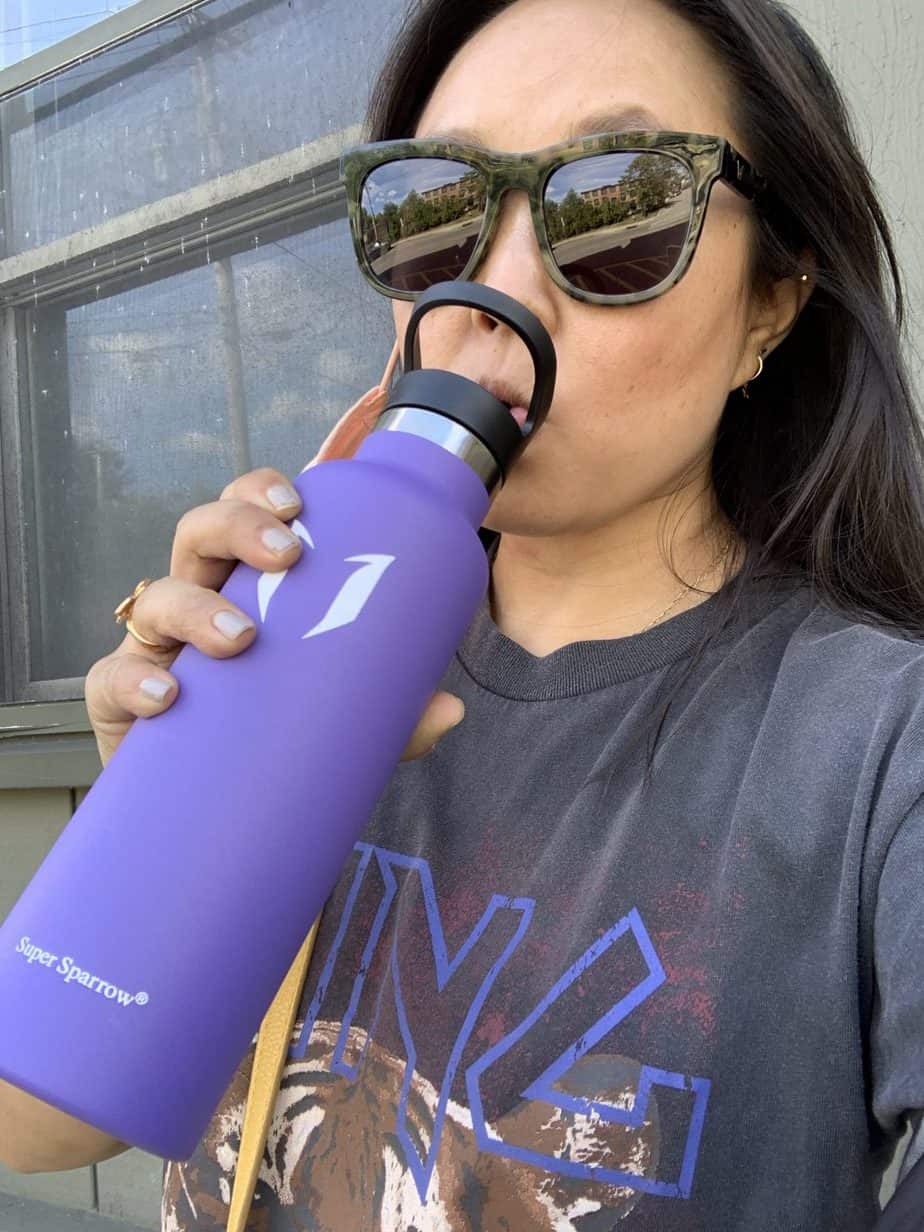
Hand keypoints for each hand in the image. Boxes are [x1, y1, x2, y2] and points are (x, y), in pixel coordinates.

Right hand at [84, 385, 465, 768]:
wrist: (210, 811)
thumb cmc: (274, 735)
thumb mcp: (339, 719)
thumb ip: (390, 715)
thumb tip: (451, 711)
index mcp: (248, 587)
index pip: (246, 515)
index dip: (261, 493)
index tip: (299, 503)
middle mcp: (198, 602)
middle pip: (197, 533)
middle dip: (236, 527)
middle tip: (286, 556)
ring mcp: (157, 649)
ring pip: (155, 596)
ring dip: (197, 605)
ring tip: (241, 635)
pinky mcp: (120, 705)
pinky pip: (111, 679)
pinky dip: (134, 681)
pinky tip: (168, 696)